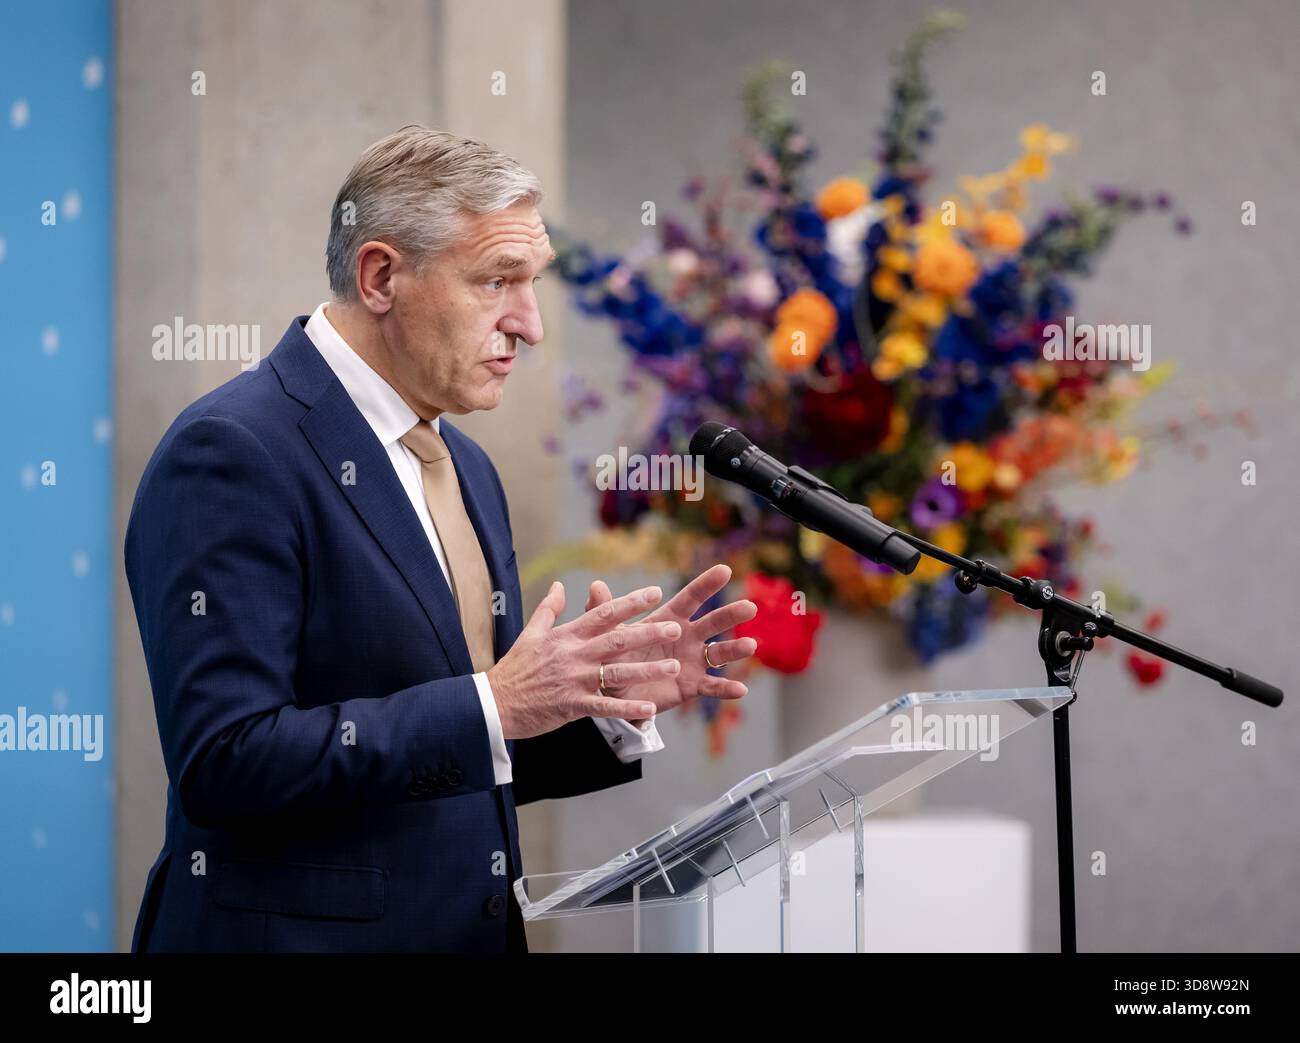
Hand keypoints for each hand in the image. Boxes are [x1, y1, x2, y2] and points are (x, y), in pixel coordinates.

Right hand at [487, 581, 684, 739]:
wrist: (493, 703)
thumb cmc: (514, 668)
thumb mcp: (530, 633)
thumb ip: (549, 608)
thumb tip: (560, 584)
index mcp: (566, 635)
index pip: (603, 613)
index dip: (630, 602)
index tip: (655, 593)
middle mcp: (573, 654)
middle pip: (616, 639)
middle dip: (648, 632)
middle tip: (676, 627)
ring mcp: (574, 680)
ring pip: (616, 672)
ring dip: (646, 669)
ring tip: (673, 666)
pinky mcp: (572, 705)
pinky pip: (605, 706)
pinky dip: (627, 707)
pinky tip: (650, 708)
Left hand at [583, 563, 757, 718]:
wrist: (617, 690)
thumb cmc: (616, 654)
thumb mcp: (611, 634)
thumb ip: (605, 612)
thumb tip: (595, 585)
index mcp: (668, 620)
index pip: (690, 598)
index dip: (706, 584)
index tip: (724, 570)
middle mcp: (686, 637)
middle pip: (712, 622)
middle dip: (730, 615)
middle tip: (749, 607)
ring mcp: (692, 661)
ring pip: (718, 653)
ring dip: (735, 649)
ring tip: (751, 645)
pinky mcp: (692, 685)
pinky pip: (712, 686)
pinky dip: (726, 688)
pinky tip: (741, 690)